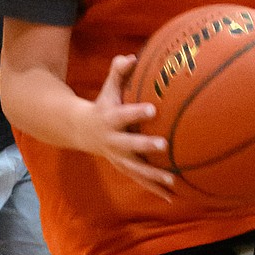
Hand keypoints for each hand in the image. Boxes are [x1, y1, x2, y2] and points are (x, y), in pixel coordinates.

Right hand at [78, 54, 175, 200]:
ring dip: (153, 176)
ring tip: (173, 181)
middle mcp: (113, 141)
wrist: (82, 130)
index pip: (123, 115)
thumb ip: (118, 71)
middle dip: (145, 147)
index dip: (136, 113)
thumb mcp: (108, 87)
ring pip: (136, 169)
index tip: (152, 109)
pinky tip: (172, 198)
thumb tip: (131, 57)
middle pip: (129, 146)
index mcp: (110, 119)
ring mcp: (118, 157)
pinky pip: (140, 181)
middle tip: (164, 146)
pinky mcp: (124, 168)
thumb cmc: (104, 104)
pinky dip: (155, 190)